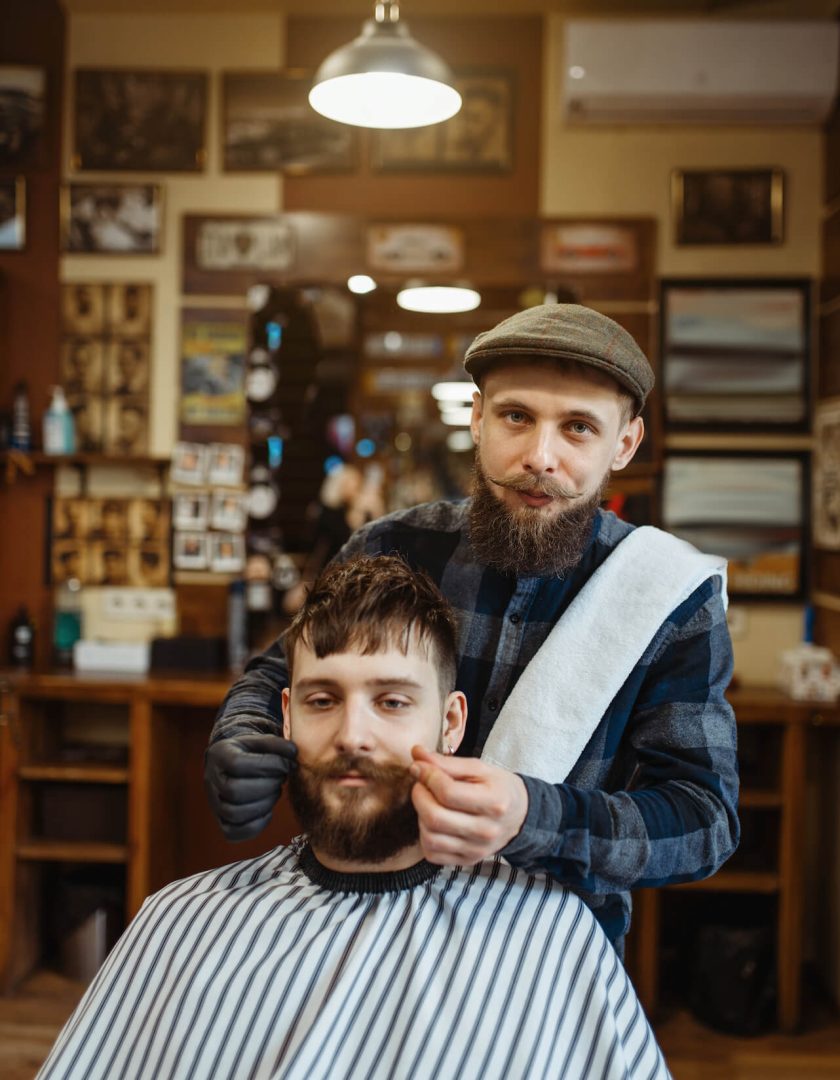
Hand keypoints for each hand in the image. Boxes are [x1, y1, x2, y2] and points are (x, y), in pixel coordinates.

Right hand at [204, 732, 296, 840]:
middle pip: (234, 790)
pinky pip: (233, 833)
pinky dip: (256, 826)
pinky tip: (268, 811)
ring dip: (263, 805)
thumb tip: (293, 753)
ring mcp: (214, 803)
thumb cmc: (247, 752)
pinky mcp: (221, 821)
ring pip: (234, 813)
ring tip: (275, 792)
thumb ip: (276, 745)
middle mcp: (212, 780)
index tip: (287, 763)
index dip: (267, 765)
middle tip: (281, 778)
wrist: (228, 764)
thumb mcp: (259, 741)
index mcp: (219, 755)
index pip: (238, 764)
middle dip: (267, 786)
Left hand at [409, 747, 527, 865]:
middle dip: (419, 796)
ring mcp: (476, 850)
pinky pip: (432, 853)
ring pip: (430, 838)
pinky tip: (433, 822)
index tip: (420, 766)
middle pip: (435, 817)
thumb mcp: (479, 768)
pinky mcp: (467, 861)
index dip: (427, 776)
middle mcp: (486, 831)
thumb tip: (416, 754)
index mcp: (494, 802)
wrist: (519, 816)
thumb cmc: (498, 787)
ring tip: (429, 802)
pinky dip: (425, 836)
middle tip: (421, 783)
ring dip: (420, 816)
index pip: (448, 793)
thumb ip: (447, 763)